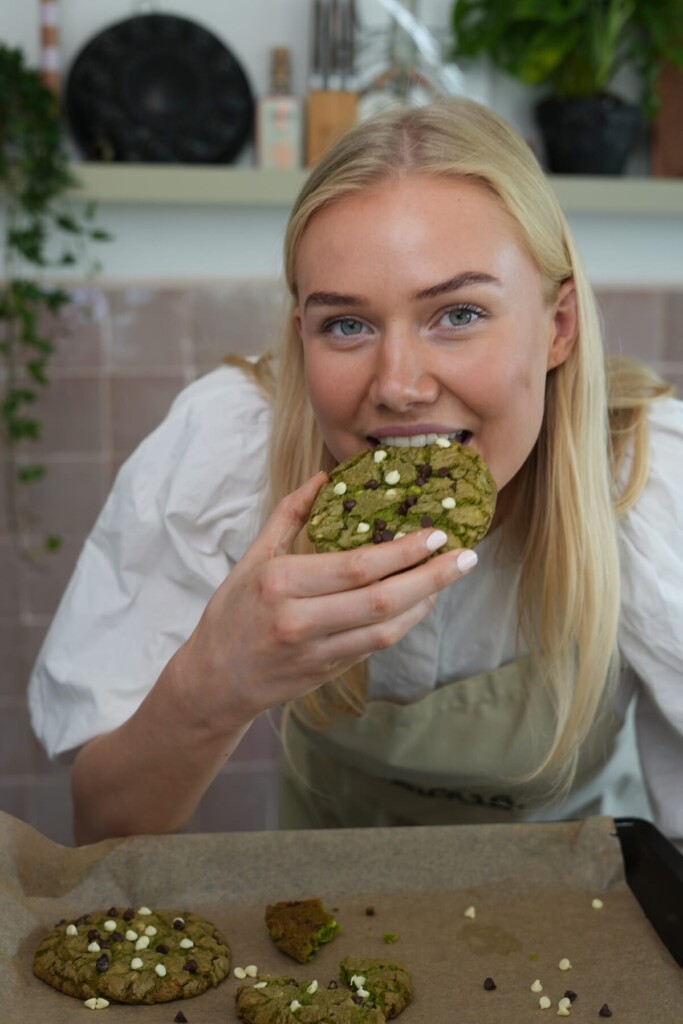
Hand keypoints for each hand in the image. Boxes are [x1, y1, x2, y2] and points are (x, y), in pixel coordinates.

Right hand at [179, 472, 477, 725]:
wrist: (215, 681)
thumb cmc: (232, 613)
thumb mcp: (252, 558)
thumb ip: (289, 515)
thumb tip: (323, 477)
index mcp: (280, 584)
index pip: (354, 567)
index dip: (401, 552)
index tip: (435, 534)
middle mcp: (300, 620)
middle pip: (381, 601)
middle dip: (430, 577)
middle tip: (465, 555)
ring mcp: (317, 651)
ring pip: (386, 629)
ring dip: (425, 601)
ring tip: (451, 574)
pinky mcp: (328, 671)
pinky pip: (377, 645)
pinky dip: (405, 622)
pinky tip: (422, 601)